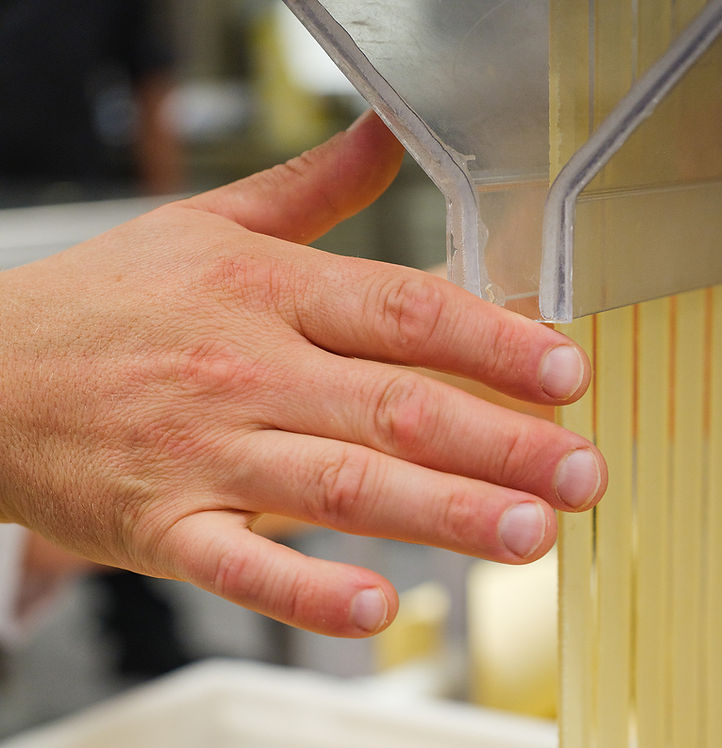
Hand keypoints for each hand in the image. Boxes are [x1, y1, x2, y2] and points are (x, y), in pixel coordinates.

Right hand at [0, 114, 603, 636]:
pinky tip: (379, 611)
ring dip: (444, 513)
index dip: (493, 342)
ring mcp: (208, 455)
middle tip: (588, 474)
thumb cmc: (102, 308)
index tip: (569, 373)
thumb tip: (391, 131)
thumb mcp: (206, 226)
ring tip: (531, 535)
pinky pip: (245, 566)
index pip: (403, 311)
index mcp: (267, 295)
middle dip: (505, 443)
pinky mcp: (166, 529)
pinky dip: (310, 593)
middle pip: (397, 406)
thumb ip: (313, 191)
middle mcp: (248, 372)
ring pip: (343, 486)